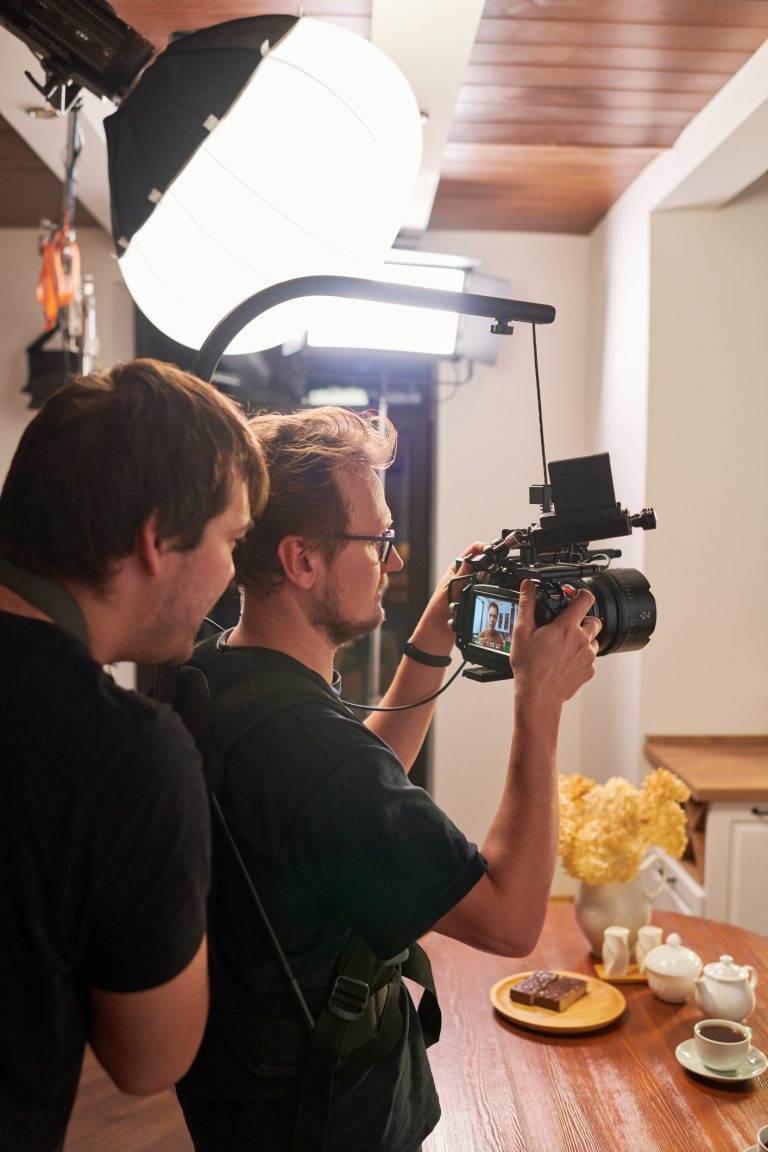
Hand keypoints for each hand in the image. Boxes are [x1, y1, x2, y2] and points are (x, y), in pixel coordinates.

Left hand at [408, 541, 486, 656]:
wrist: (437, 636)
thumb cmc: (436, 613)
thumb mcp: (449, 591)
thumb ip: (461, 576)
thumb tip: (471, 559)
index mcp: (454, 571)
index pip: (471, 552)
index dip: (482, 548)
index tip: (492, 550)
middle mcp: (462, 579)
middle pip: (481, 564)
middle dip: (489, 564)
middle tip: (498, 567)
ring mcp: (469, 590)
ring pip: (485, 579)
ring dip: (488, 581)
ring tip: (494, 582)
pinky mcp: (474, 601)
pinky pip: (485, 593)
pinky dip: (488, 593)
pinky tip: (489, 595)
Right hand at [510, 579, 600, 703]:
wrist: (538, 696)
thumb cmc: (530, 668)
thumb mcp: (522, 632)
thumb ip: (527, 605)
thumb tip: (528, 587)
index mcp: (566, 627)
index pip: (585, 599)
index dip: (582, 593)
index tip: (576, 596)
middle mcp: (582, 640)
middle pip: (594, 619)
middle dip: (583, 619)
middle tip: (568, 625)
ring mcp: (588, 656)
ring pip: (594, 640)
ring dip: (584, 638)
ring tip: (565, 645)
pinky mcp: (589, 671)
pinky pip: (591, 658)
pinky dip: (582, 656)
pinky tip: (566, 661)